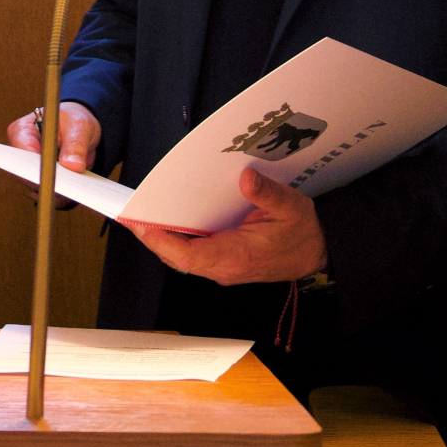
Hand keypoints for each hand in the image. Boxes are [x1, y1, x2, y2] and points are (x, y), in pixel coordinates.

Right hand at [7, 102, 101, 206]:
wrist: (78, 131)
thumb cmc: (73, 122)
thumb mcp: (79, 125)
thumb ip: (75, 143)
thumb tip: (72, 165)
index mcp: (22, 131)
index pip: (21, 155)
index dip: (36, 168)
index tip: (53, 177)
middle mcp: (20, 152)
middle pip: (26, 176)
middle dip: (48, 183)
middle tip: (70, 185)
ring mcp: (28, 169)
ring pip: (36, 190)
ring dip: (56, 191)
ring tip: (76, 184)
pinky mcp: (38, 183)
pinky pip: (46, 196)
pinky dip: (60, 196)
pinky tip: (73, 189)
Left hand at [124, 167, 327, 284]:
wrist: (317, 253)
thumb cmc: (303, 232)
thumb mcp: (292, 207)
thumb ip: (268, 194)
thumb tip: (246, 179)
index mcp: (238, 257)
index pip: (190, 256)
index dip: (162, 242)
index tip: (141, 225)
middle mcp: (226, 267)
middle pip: (178, 258)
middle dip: (152, 238)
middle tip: (129, 214)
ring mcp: (223, 268)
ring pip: (182, 258)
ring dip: (161, 239)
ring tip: (140, 214)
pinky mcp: (224, 263)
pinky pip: (193, 254)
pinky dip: (175, 240)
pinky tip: (167, 220)